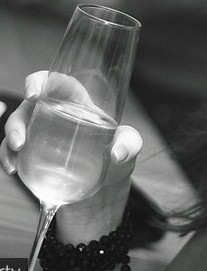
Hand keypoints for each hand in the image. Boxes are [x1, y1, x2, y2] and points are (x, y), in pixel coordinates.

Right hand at [0, 71, 142, 241]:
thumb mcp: (129, 146)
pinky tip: (12, 169)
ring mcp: (42, 135)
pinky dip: (7, 157)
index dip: (41, 80)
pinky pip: (12, 151)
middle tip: (20, 140)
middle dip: (18, 120)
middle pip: (29, 106)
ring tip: (15, 155)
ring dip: (9, 139)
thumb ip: (129, 144)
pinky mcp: (34, 155)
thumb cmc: (117, 157)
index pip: (57, 83)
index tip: (34, 92)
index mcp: (79, 104)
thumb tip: (118, 153)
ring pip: (17, 127)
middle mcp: (57, 115)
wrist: (105, 189)